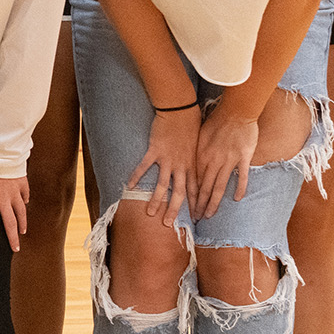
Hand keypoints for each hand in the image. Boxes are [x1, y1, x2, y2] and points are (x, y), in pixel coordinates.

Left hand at [0, 163, 28, 252]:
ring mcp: (14, 192)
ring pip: (21, 212)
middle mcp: (3, 199)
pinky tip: (26, 205)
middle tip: (15, 250)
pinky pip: (25, 195)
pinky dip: (25, 201)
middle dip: (12, 238)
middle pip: (10, 223)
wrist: (0, 150)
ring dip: (22, 223)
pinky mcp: (22, 182)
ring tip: (22, 233)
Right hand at [130, 105, 201, 230]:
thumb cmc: (192, 124)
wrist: (181, 109)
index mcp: (193, 165)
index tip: (195, 218)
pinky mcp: (155, 151)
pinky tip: (129, 186)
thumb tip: (204, 169)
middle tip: (169, 224)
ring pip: (163, 185)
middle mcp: (181, 165)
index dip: (196, 205)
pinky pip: (145, 166)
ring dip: (156, 200)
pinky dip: (136, 176)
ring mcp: (168, 159)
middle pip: (179, 193)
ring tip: (150, 213)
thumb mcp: (201, 144)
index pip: (196, 189)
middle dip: (175, 210)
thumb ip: (198, 159)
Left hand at [191, 110, 261, 218]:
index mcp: (202, 155)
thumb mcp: (201, 135)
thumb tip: (193, 162)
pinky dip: (239, 187)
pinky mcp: (243, 157)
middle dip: (199, 204)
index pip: (194, 180)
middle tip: (196, 218)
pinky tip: (236, 199)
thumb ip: (199, 150)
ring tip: (209, 215)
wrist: (236, 109)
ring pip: (219, 185)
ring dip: (214, 202)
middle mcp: (213, 160)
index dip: (191, 195)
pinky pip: (241, 175)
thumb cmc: (217, 119)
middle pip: (205, 187)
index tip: (187, 207)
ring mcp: (229, 159)